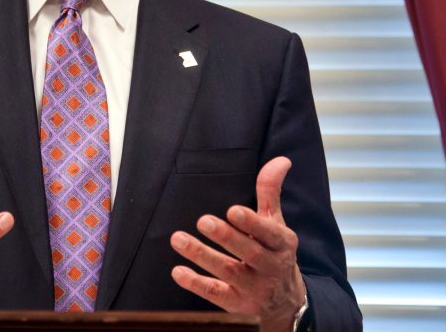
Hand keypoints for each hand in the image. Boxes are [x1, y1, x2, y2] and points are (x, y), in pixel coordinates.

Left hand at [170, 157, 305, 331]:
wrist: (286, 302)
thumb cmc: (274, 252)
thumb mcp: (275, 223)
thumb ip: (270, 192)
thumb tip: (281, 160)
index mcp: (281, 244)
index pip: (269, 233)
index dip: (252, 223)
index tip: (233, 210)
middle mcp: (270, 267)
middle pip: (249, 252)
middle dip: (226, 237)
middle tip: (203, 221)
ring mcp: (254, 288)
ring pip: (228, 272)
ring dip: (203, 256)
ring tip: (178, 239)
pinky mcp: (237, 304)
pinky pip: (216, 295)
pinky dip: (196, 284)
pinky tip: (178, 271)